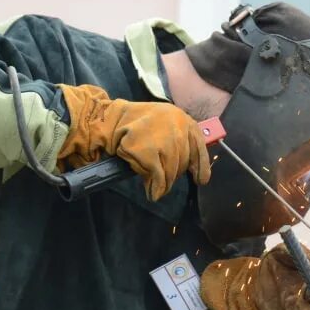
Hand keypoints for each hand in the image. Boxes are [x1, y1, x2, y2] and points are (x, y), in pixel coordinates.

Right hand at [57, 84, 210, 200]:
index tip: (201, 179)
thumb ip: (177, 139)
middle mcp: (178, 126)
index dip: (201, 165)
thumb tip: (192, 167)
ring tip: (157, 189)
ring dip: (164, 184)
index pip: (199, 144)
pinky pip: (158, 176)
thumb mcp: (160, 125)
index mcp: (182, 118)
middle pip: (183, 160)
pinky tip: (152, 192)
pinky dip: (155, 187)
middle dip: (174, 174)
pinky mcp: (150, 152)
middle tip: (164, 180)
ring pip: (172, 171)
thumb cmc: (132, 124)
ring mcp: (165, 139)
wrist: (107, 120)